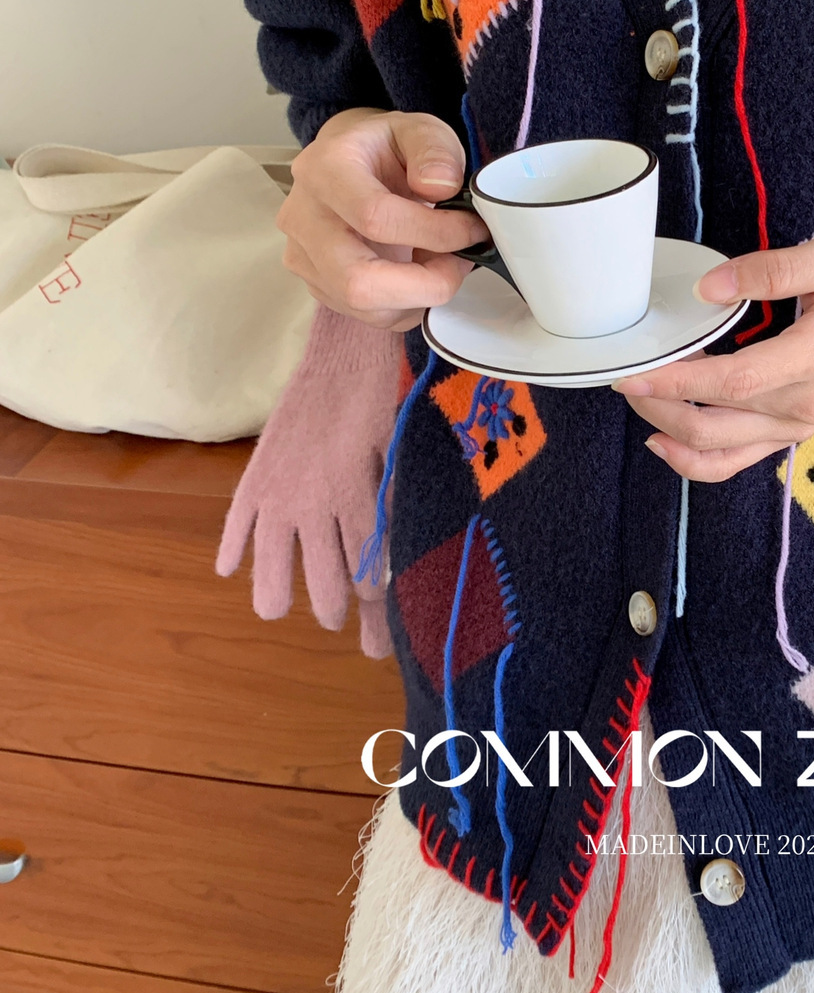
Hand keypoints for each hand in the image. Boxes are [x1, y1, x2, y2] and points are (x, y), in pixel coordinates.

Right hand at [217, 305, 403, 657]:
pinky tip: (230, 570)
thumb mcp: (403, 457)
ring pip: (271, 564)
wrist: (347, 348)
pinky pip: (236, 522)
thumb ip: (395, 510)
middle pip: (321, 581)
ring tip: (279, 609)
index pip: (366, 576)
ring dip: (276, 592)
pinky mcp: (256, 473)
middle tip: (338, 623)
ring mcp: (277, 490)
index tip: (381, 644)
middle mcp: (312, 502)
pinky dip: (232, 547)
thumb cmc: (388, 400)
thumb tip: (402, 563)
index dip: (374, 617)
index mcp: (355, 498)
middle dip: (333, 612)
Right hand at [278, 107, 488, 329]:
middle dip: (425, 285)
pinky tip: (419, 273)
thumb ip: (436, 151)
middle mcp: (303, 218)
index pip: (375, 217)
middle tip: (459, 262)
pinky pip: (368, 316)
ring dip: (419, 296)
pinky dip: (407, 304)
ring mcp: (303, 257)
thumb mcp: (419, 130)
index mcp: (324, 170)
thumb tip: (440, 187)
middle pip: (358, 282)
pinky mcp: (317, 284)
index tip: (471, 229)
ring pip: (364, 307)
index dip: (435, 232)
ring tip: (440, 262)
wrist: (351, 162)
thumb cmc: (386, 149)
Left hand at [612, 231, 813, 481]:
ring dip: (667, 427)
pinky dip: (691, 460)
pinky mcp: (788, 435)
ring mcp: (797, 426)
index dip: (679, 380)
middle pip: (714, 421)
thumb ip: (773, 268)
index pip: (735, 381)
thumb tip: (710, 289)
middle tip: (622, 371)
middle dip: (658, 401)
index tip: (634, 369)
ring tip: (636, 394)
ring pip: (716, 448)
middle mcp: (806, 403)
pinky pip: (732, 463)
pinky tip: (660, 438)